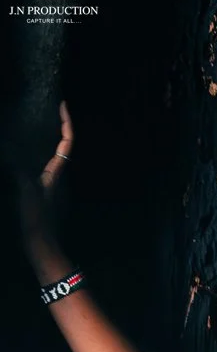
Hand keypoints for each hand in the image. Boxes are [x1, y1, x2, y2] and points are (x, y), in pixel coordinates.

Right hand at [17, 99, 73, 243]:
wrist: (42, 247)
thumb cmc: (37, 221)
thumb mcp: (28, 194)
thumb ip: (22, 173)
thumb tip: (14, 156)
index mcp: (56, 173)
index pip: (66, 143)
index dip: (66, 123)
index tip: (63, 105)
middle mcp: (57, 177)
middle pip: (61, 148)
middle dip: (57, 128)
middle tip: (46, 111)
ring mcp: (51, 186)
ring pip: (51, 158)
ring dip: (46, 142)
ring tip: (32, 127)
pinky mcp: (43, 195)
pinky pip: (41, 169)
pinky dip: (34, 157)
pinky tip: (21, 155)